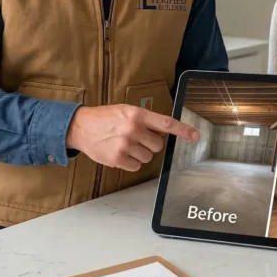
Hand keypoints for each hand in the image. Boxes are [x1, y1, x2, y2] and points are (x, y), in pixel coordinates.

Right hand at [66, 105, 198, 171]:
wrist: (81, 126)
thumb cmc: (106, 118)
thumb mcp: (127, 111)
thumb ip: (146, 120)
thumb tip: (163, 133)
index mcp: (137, 114)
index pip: (166, 123)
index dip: (183, 130)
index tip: (196, 136)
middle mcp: (133, 129)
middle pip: (158, 145)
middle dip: (150, 143)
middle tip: (137, 138)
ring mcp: (125, 145)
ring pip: (148, 157)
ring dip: (140, 153)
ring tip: (125, 144)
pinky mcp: (117, 158)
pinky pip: (136, 166)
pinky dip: (131, 162)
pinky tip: (120, 153)